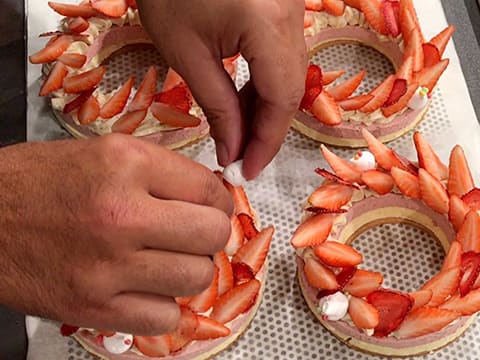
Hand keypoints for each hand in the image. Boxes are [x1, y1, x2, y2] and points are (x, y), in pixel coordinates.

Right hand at [0, 134, 232, 334]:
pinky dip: (164, 303)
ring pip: (196, 278)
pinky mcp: (93, 306)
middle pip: (212, 234)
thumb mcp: (102, 153)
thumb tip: (210, 191)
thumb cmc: (38, 182)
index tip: (214, 205)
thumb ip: (161, 170)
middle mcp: (121, 214)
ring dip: (191, 268)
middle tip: (197, 231)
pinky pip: (164, 317)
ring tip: (170, 258)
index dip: (220, 199)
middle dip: (212, 233)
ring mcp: (108, 266)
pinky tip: (148, 287)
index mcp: (125, 165)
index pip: (208, 188)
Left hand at [138, 0, 306, 178]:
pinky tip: (243, 102)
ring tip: (238, 136)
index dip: (266, 142)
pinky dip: (263, 84)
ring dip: (264, 109)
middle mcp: (293, 14)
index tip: (247, 172)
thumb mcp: (186, 52)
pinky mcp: (283, 6)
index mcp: (269, 24)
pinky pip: (281, 56)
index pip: (281, 100)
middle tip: (242, 159)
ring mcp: (292, 7)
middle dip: (266, 130)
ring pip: (288, 74)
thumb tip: (233, 150)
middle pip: (291, 89)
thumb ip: (217, 106)